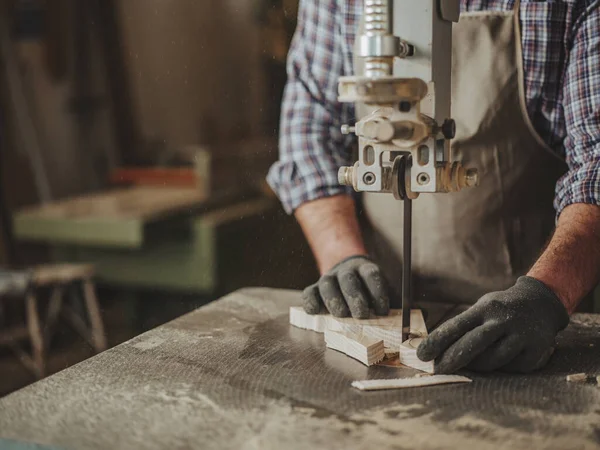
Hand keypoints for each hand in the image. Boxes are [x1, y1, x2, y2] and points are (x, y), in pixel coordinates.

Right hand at [302, 255, 390, 318]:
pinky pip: (309, 292)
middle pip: (348, 279)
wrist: (347, 275)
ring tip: (341, 315)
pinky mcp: (315, 288)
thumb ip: (386, 306)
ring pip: (327, 283)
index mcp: (365, 269)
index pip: (371, 274)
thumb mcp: (381, 294)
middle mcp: (346, 271)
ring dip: (334, 300)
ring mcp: (329, 278)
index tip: (383, 311)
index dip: (377, 292)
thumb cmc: (368, 292)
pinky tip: (315, 312)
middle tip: (361, 315)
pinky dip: (310, 302)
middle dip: (355, 297)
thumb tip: (399, 324)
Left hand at [417, 276, 569, 373]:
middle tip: (438, 370)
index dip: (437, 341)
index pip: (457, 325)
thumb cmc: (500, 309)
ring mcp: (522, 334)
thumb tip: (438, 350)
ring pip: (493, 360)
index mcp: (485, 308)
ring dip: (478, 366)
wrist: (541, 303)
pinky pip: (513, 367)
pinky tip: (503, 357)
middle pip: (474, 343)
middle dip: (454, 359)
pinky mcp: (536, 349)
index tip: (422, 355)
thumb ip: (465, 326)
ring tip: (471, 363)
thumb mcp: (482, 308)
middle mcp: (503, 320)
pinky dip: (503, 367)